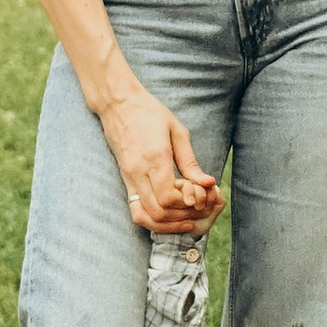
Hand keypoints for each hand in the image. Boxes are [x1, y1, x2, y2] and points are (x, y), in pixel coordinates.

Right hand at [97, 86, 222, 237]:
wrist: (118, 104)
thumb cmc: (150, 113)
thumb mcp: (177, 131)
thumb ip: (190, 161)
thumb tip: (208, 182)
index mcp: (155, 158)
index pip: (169, 197)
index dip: (187, 204)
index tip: (200, 196)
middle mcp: (139, 172)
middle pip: (158, 212)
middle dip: (180, 217)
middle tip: (197, 210)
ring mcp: (129, 178)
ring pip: (144, 216)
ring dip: (166, 223)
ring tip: (185, 217)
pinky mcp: (125, 180)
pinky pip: (135, 209)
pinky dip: (151, 218)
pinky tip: (167, 213)